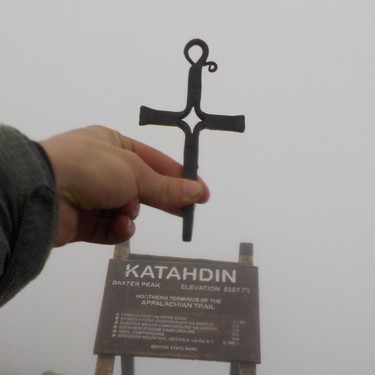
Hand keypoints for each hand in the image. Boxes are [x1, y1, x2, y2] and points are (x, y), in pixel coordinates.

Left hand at [40, 125, 208, 245]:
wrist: (42, 192)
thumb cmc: (92, 168)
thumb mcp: (135, 172)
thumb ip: (167, 187)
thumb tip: (198, 192)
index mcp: (113, 145)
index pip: (154, 161)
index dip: (179, 176)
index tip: (201, 191)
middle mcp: (104, 168)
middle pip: (144, 186)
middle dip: (163, 199)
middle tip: (188, 211)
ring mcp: (93, 195)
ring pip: (129, 209)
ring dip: (132, 212)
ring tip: (126, 212)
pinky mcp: (85, 221)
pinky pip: (112, 227)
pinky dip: (118, 227)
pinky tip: (119, 225)